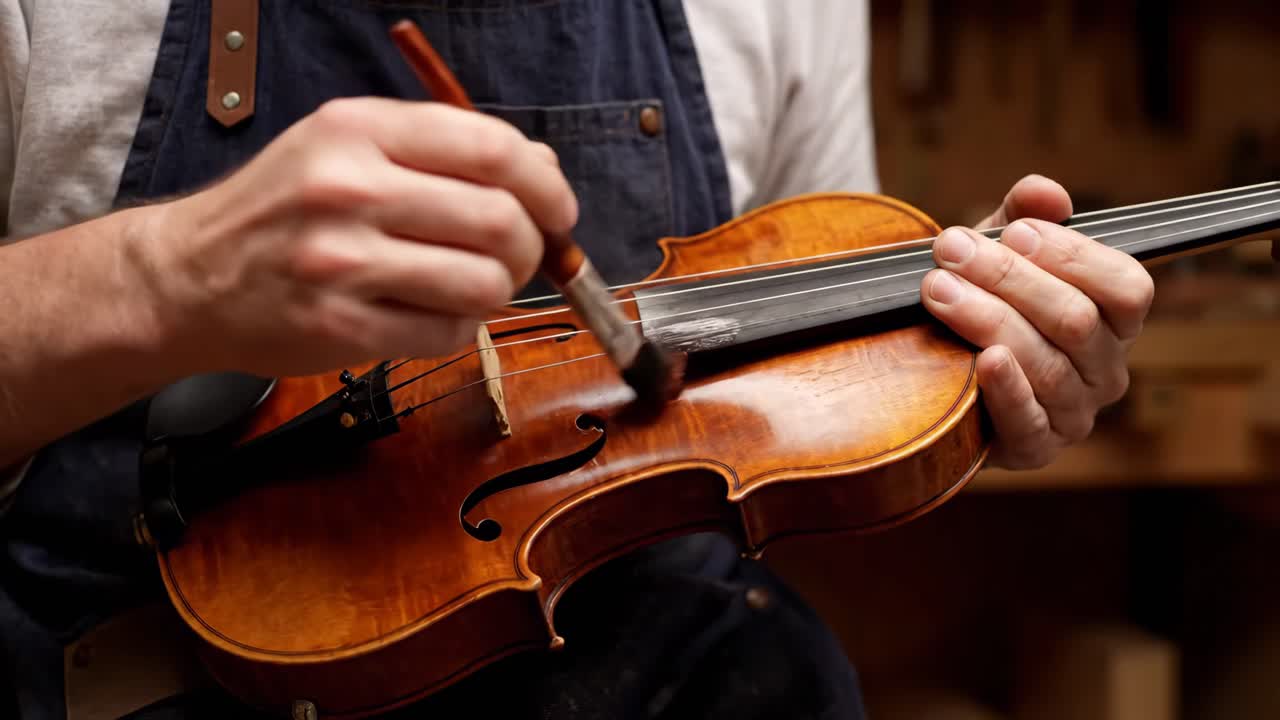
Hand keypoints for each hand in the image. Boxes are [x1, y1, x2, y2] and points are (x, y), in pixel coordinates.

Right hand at [138, 97, 577, 376]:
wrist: (191, 277)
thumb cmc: (282, 209)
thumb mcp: (350, 147)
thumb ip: (443, 150)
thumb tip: (543, 170)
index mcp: (359, 130)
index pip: (492, 150)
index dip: (546, 185)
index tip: (558, 209)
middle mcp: (349, 189)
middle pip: (501, 221)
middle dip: (531, 246)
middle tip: (518, 256)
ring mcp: (342, 262)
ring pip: (485, 284)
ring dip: (498, 291)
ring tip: (471, 285)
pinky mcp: (341, 327)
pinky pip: (448, 334)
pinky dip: (459, 329)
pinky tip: (431, 313)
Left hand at [920, 175, 1153, 469]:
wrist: (939, 380)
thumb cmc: (982, 306)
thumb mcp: (1000, 257)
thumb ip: (1022, 219)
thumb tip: (1044, 192)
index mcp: (1114, 322)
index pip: (1125, 287)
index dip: (1071, 255)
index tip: (1012, 232)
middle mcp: (1105, 371)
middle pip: (1076, 319)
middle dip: (1009, 278)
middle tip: (951, 251)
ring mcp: (1074, 413)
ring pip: (1046, 362)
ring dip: (988, 319)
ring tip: (937, 289)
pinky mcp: (1033, 447)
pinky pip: (1028, 420)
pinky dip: (1006, 388)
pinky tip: (981, 359)